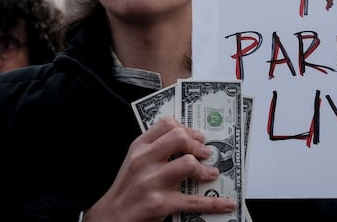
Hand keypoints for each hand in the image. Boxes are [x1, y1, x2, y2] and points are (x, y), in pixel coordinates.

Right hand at [83, 116, 235, 221]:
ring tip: (211, 174)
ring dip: (205, 170)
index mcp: (139, 147)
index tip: (197, 137)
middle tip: (206, 153)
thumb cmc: (127, 188)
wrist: (110, 217)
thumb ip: (155, 148)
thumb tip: (187, 140)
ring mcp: (152, 182)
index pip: (166, 124)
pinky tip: (226, 203)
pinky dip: (214, 203)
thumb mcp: (135, 161)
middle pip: (178, 138)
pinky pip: (193, 201)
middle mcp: (144, 161)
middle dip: (197, 145)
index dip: (187, 128)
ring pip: (187, 164)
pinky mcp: (160, 204)